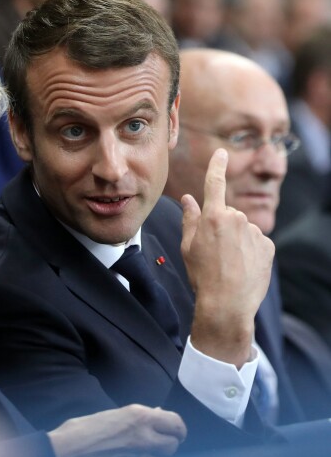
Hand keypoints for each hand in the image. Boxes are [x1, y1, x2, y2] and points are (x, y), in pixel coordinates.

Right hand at [47, 404, 186, 456]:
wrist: (64, 453)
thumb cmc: (81, 430)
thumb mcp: (112, 415)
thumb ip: (137, 417)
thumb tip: (156, 414)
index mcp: (139, 416)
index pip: (176, 423)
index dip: (177, 429)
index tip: (174, 432)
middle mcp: (143, 437)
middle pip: (173, 445)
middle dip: (169, 444)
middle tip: (160, 444)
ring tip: (147, 456)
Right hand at [181, 148, 273, 366]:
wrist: (227, 303)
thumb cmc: (202, 276)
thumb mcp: (188, 247)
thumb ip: (189, 219)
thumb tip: (188, 199)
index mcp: (213, 217)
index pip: (214, 183)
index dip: (217, 165)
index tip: (222, 153)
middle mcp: (236, 219)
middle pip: (228, 215)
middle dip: (222, 227)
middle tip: (213, 253)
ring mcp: (254, 232)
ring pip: (243, 230)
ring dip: (237, 241)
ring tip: (228, 265)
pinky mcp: (268, 246)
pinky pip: (256, 243)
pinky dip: (250, 252)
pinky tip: (243, 268)